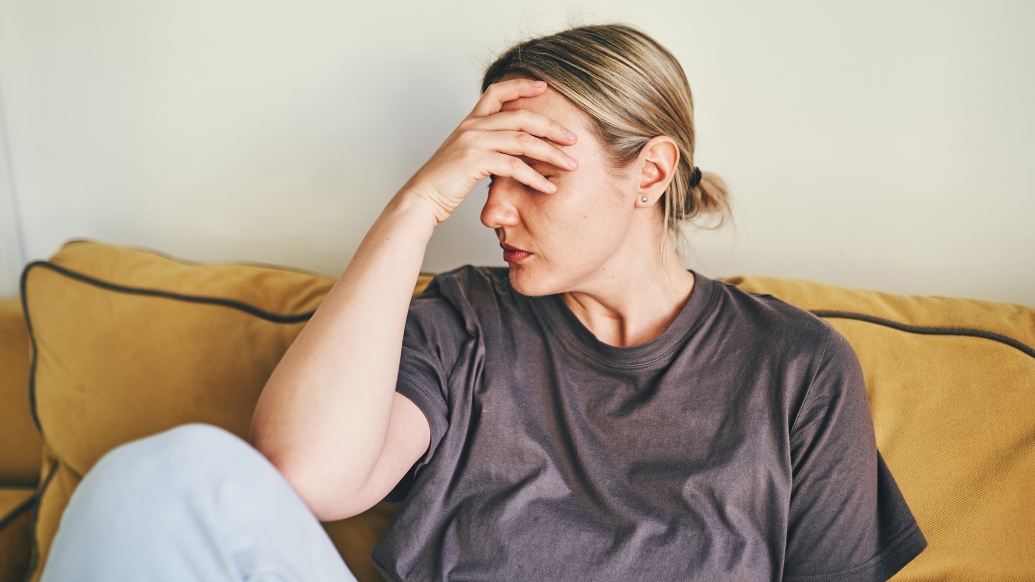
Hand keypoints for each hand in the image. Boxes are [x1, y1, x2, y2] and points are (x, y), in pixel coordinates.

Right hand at [401, 78, 578, 222]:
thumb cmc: (444, 182)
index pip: (497, 92)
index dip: (522, 86)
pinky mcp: (474, 161)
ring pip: (523, 140)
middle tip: (573, 139)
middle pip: (521, 116)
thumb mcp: (466, 156)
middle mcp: (472, 126)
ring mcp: (473, 141)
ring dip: (551, 153)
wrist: (421, 198)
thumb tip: (512, 151)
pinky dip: (535, 177)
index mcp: (470, 121)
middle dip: (551, 127)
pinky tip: (548, 187)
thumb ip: (487, 147)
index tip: (545, 86)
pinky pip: (514, 165)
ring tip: (571, 164)